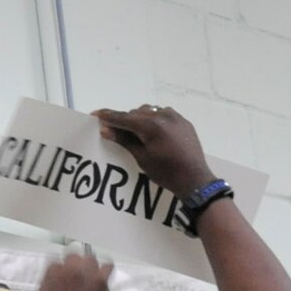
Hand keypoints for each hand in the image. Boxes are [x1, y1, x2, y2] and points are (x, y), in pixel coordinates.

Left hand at [32, 248, 111, 290]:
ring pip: (71, 256)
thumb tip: (104, 287)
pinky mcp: (47, 277)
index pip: (107, 265)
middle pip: (88, 257)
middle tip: (82, 276)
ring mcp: (63, 273)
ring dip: (71, 265)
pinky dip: (55, 270)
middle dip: (87, 266)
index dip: (103, 271)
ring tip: (68, 276)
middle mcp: (82, 273)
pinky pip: (53, 264)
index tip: (99, 276)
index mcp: (99, 282)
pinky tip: (56, 280)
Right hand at [92, 105, 214, 196]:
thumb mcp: (142, 157)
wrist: (194, 179)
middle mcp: (163, 115)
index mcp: (151, 125)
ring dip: (139, 118)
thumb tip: (105, 129)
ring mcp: (175, 116)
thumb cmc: (165, 172)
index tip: (95, 113)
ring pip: (150, 111)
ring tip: (135, 132)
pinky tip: (153, 131)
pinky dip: (154, 119)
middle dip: (125, 120)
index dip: (109, 116)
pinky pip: (163, 114)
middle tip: (115, 130)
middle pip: (136, 113)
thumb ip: (124, 140)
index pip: (125, 117)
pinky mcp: (183, 121)